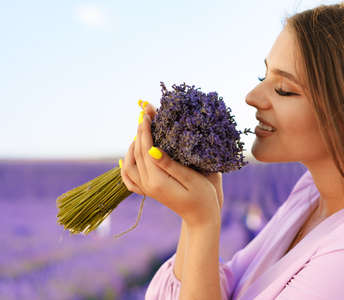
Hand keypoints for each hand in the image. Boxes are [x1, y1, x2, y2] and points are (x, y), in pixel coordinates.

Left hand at [120, 103, 220, 226]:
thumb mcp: (191, 179)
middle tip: (144, 112)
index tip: (146, 113)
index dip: (145, 130)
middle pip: (136, 154)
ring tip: (141, 130)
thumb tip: (152, 149)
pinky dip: (125, 166)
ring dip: (132, 146)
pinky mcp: (150, 192)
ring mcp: (146, 190)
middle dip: (139, 132)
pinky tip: (125, 158)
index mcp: (157, 181)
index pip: (145, 150)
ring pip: (129, 165)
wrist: (202, 219)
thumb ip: (170, 164)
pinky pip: (130, 179)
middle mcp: (148, 185)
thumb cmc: (204, 198)